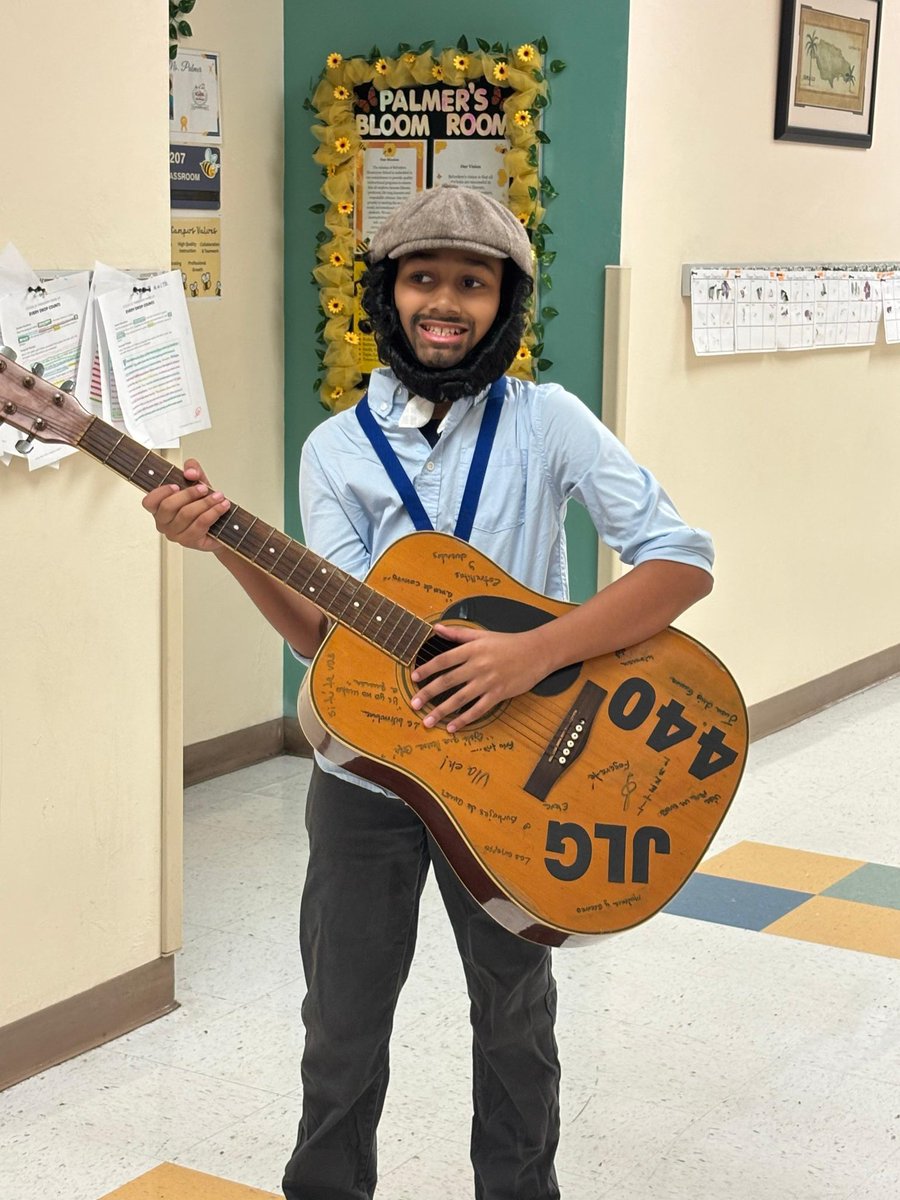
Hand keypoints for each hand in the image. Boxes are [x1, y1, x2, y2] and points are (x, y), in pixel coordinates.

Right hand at [142, 458, 229, 551]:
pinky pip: (200, 524)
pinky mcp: (189, 541)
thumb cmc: (203, 502)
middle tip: (204, 489)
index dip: (160, 493)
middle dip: (188, 494)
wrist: (222, 524)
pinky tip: (222, 506)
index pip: (149, 502)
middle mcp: (163, 522)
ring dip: (205, 503)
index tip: (176, 485)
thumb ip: (192, 469)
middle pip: (168, 506)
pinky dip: (213, 512)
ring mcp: (175, 534)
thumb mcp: (198, 480)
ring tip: (219, 496)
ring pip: (186, 514)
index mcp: (159, 507)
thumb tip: (190, 473)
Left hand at [410, 623, 547, 733]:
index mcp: (472, 649)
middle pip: (447, 681)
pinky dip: (464, 719)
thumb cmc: (508, 642)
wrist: (536, 652)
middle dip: (428, 694)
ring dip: (442, 711)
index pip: (444, 660)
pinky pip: (478, 709)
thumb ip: (458, 633)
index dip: (427, 669)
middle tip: (413, 704)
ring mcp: (488, 681)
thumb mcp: (482, 634)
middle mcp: (478, 666)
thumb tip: (436, 628)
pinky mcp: (498, 694)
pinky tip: (452, 727)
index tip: (414, 678)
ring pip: (460, 699)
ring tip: (427, 720)